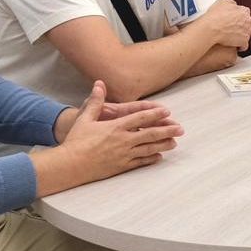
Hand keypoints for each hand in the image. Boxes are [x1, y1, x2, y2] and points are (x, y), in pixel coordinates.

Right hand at [40, 82, 183, 191]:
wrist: (70, 164)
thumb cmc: (76, 141)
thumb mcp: (85, 118)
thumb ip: (95, 101)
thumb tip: (99, 84)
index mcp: (116, 127)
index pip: (140, 118)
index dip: (155, 114)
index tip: (167, 111)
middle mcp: (123, 140)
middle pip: (150, 134)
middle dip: (167, 130)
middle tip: (180, 129)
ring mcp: (124, 155)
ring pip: (148, 149)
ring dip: (163, 145)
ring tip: (175, 143)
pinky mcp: (121, 167)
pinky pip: (140, 162)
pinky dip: (151, 159)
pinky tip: (159, 157)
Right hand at [194, 0, 250, 49]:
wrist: (211, 28)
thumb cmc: (215, 15)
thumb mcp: (222, 1)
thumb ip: (231, 3)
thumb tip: (234, 5)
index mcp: (244, 11)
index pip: (245, 14)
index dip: (238, 17)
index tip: (234, 20)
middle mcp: (248, 21)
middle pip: (247, 24)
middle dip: (241, 26)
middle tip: (232, 29)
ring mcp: (247, 32)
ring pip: (246, 35)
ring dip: (240, 36)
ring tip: (231, 38)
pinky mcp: (244, 42)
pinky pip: (244, 46)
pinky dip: (240, 46)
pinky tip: (234, 46)